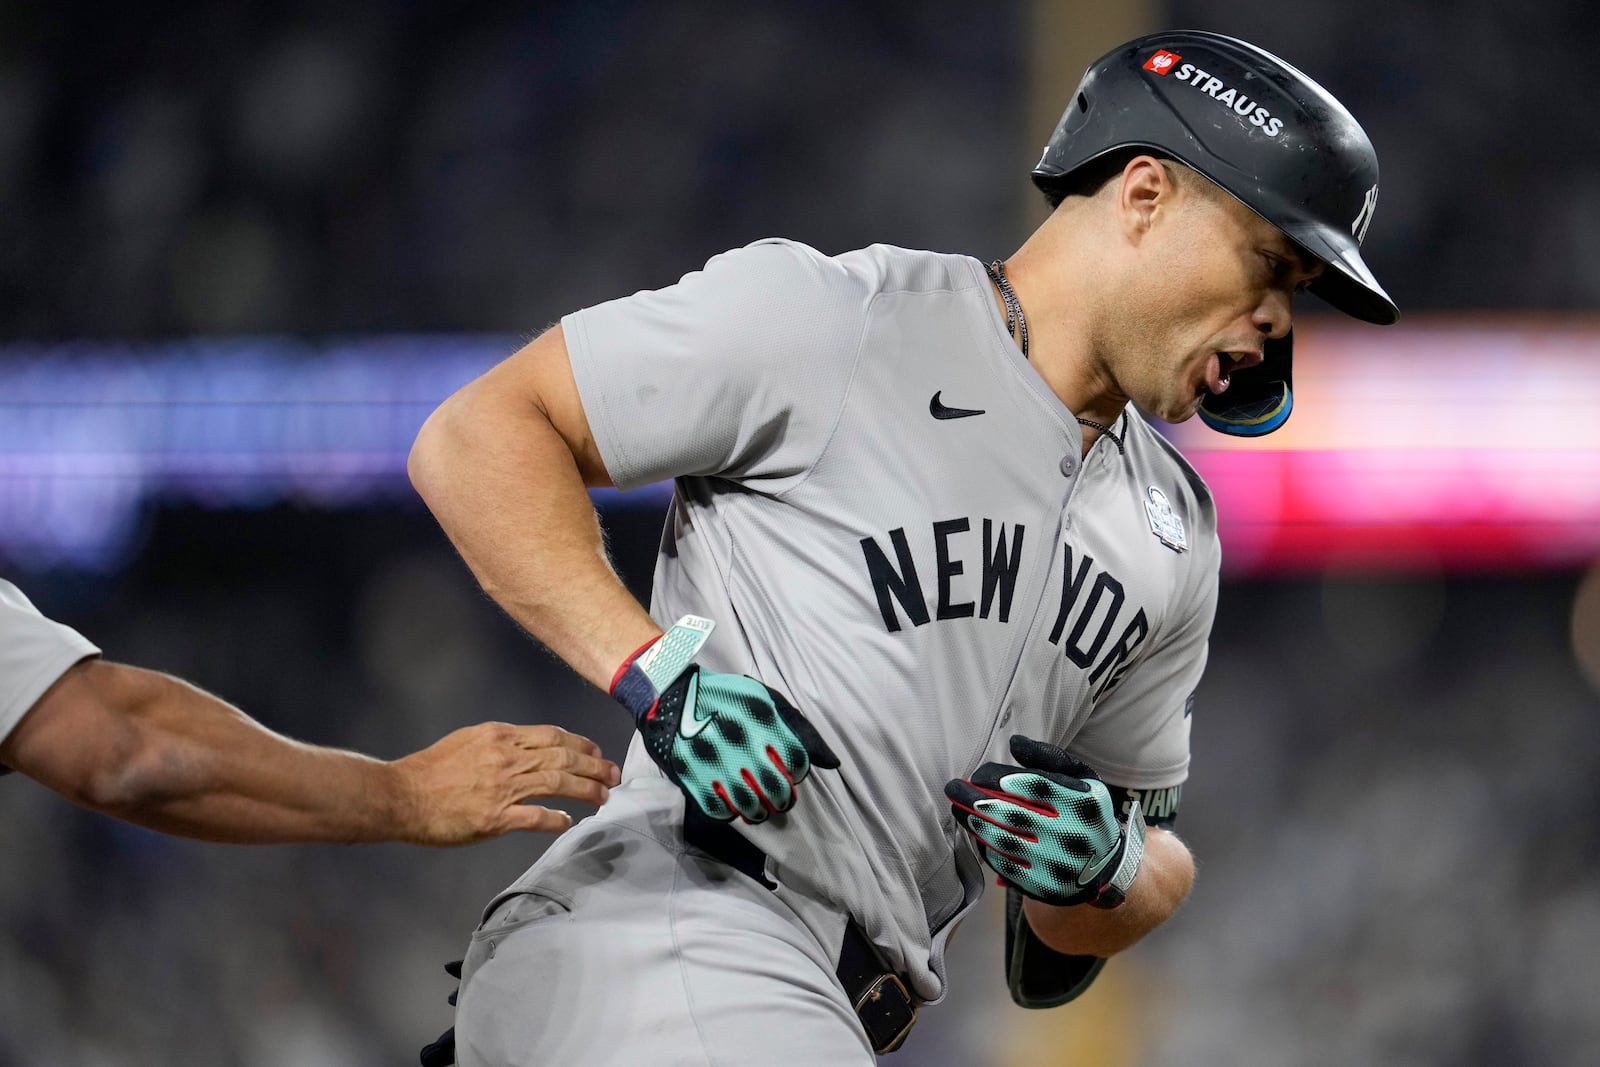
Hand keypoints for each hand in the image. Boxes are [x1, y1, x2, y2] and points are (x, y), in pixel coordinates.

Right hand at [391, 722, 620, 845]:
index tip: (596, 752)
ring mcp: (502, 787)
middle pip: (563, 757)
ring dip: (586, 789)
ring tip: (603, 796)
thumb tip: (527, 748)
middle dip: (595, 765)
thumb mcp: (468, 741)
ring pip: (558, 782)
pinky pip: (536, 817)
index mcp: (500, 736)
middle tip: (614, 774)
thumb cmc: (429, 770)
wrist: (401, 795)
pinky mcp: (495, 817)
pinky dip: (556, 819)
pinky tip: (568, 821)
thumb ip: (500, 743)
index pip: (553, 735)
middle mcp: (506, 757)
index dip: (580, 744)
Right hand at [610, 615, 839, 823]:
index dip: (798, 772)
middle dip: (783, 799)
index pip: (796, 761)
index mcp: (761, 716)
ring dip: (760, 812)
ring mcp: (713, 760)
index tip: (790, 772)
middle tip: (779, 799)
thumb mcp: (765, 699)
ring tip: (760, 808)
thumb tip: (831, 763)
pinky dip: (731, 813)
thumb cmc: (724, 698)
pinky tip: (733, 805)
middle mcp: (739, 739)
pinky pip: (720, 809)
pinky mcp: (691, 775)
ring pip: (750, 805)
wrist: (668, 696)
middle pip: (777, 788)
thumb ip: (799, 729)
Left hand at [944, 735, 1144, 908]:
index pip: (1034, 785)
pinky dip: (986, 847)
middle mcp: (1074, 836)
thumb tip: (1015, 742)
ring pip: (1005, 841)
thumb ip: (1050, 757)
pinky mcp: (1043, 888)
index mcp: (1085, 804)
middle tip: (954, 788)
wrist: (1105, 867)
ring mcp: (1058, 865)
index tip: (978, 774)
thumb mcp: (1082, 779)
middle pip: (1014, 814)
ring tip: (958, 808)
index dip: (1000, 777)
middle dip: (976, 799)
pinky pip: (1005, 865)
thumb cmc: (1085, 812)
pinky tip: (975, 832)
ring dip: (974, 823)